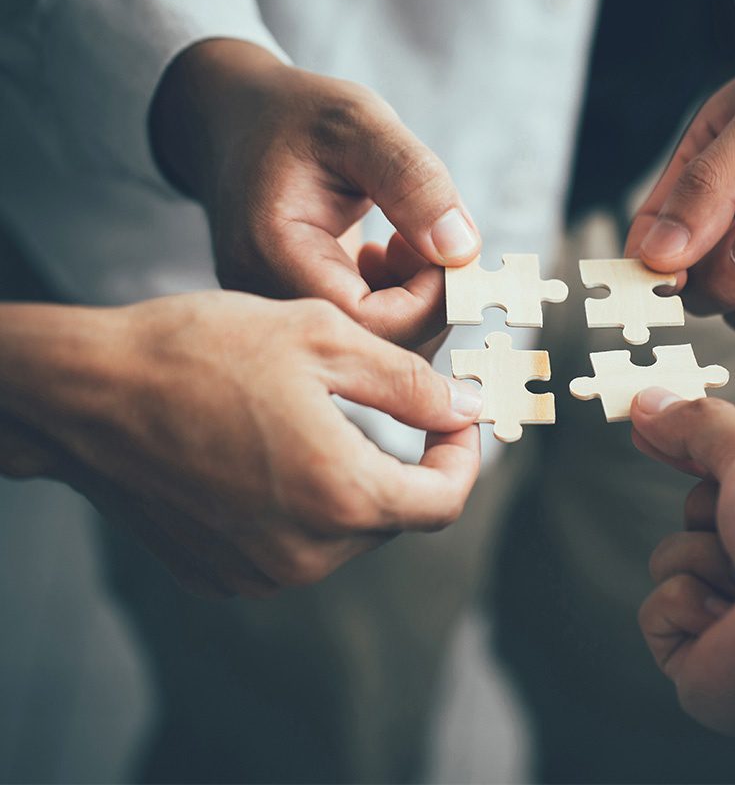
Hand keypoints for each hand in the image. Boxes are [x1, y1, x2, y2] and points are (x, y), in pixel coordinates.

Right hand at [0, 293, 482, 597]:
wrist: (82, 395)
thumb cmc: (197, 353)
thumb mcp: (322, 340)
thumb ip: (410, 383)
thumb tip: (470, 408)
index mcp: (340, 496)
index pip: (445, 501)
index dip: (462, 457)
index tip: (452, 418)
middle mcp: (306, 553)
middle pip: (395, 515)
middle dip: (402, 461)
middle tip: (373, 402)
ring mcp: (261, 572)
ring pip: (346, 531)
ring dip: (350, 481)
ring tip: (306, 421)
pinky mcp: (224, 575)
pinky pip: (295, 545)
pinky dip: (302, 504)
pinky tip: (265, 454)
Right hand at [150, 40, 480, 345]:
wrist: (239, 124)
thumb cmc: (295, 116)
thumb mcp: (358, 124)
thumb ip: (412, 182)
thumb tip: (462, 250)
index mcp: (272, 255)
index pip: (370, 321)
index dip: (428, 297)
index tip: (447, 247)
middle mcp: (270, 304)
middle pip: (377, 349)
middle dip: (429, 302)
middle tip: (440, 242)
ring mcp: (286, 320)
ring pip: (378, 351)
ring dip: (418, 303)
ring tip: (411, 241)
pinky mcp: (306, 319)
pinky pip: (368, 338)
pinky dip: (401, 303)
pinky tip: (394, 255)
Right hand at [630, 390, 734, 779]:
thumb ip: (699, 424)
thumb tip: (651, 404)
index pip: (726, 480)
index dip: (687, 453)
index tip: (649, 432)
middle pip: (695, 518)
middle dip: (708, 515)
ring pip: (671, 562)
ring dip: (701, 561)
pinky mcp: (705, 664)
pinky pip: (656, 613)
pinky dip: (685, 608)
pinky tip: (729, 620)